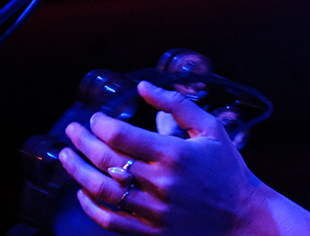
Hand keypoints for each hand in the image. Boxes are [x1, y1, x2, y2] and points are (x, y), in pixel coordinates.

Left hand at [60, 80, 259, 235]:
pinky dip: (90, 206)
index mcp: (175, 154)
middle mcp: (161, 182)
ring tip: (66, 157)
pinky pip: (110, 220)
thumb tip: (145, 86)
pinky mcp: (151, 232)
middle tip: (73, 130)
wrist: (243, 215)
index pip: (121, 135)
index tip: (96, 117)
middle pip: (106, 160)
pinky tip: (81, 193)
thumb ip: (177, 105)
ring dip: (77, 172)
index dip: (100, 124)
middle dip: (82, 141)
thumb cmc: (228, 168)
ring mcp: (154, 210)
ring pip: (102, 190)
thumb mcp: (211, 129)